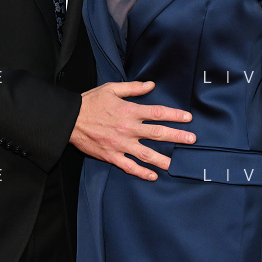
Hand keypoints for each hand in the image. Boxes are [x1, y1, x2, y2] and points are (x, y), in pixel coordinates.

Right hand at [69, 81, 193, 180]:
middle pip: (158, 133)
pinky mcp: (111, 156)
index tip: (188, 118)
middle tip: (192, 140)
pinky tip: (153, 176)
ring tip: (176, 165)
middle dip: (177, 137)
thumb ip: (133, 88)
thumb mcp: (111, 88)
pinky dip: (141, 172)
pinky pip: (129, 166)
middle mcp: (128, 129)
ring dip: (163, 159)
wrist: (69, 119)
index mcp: (129, 111)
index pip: (158, 113)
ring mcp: (120, 144)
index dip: (175, 116)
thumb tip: (151, 85)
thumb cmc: (90, 102)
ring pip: (146, 154)